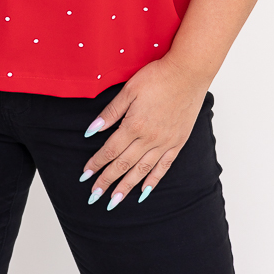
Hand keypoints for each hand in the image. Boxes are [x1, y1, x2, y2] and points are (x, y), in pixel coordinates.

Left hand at [80, 55, 208, 209]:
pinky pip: (164, 167)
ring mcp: (165, 142)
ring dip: (127, 187)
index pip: (110, 150)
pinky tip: (144, 192)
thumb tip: (91, 131)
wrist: (188, 73)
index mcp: (134, 126)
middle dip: (107, 182)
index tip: (85, 176)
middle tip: (94, 197)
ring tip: (115, 201)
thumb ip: (110, 113)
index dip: (96, 164)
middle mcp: (149, 139)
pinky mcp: (178, 142)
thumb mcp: (129, 90)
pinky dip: (153, 181)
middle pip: (123, 165)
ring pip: (142, 170)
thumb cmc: (157, 77)